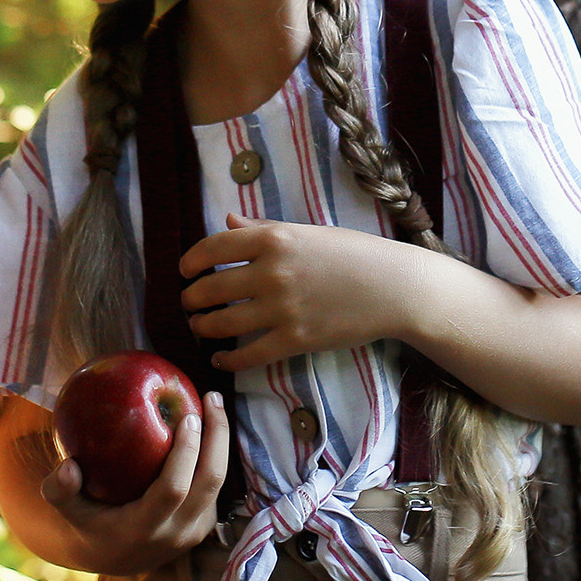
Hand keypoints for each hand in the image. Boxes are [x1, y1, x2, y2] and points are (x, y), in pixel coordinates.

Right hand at [37, 393, 229, 575]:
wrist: (113, 558)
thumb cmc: (89, 525)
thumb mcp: (68, 511)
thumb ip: (59, 490)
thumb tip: (69, 466)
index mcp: (145, 528)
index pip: (174, 489)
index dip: (186, 453)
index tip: (188, 416)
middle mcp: (176, 533)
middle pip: (210, 481)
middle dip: (216, 436)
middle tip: (211, 397)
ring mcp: (194, 531)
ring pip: (220, 483)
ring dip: (221, 442)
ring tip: (214, 404)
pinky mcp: (204, 525)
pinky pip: (217, 485)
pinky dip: (216, 453)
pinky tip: (208, 425)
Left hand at [178, 215, 420, 373]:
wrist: (395, 287)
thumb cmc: (354, 254)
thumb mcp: (307, 232)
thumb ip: (263, 229)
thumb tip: (227, 220)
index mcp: (272, 239)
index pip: (212, 247)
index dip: (191, 261)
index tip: (185, 270)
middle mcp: (271, 272)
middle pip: (210, 288)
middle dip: (192, 299)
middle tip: (189, 303)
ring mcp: (282, 308)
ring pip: (222, 324)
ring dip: (203, 327)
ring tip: (200, 327)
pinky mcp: (295, 340)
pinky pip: (249, 355)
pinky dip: (228, 361)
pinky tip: (221, 360)